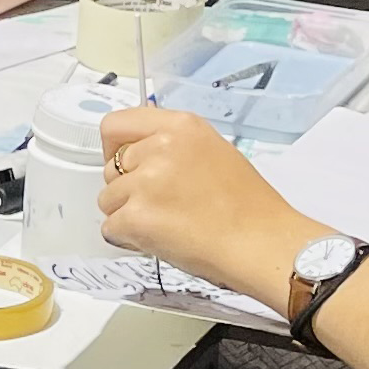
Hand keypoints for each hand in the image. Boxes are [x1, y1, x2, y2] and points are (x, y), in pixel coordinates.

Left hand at [95, 107, 317, 297]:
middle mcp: (158, 147)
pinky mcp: (135, 217)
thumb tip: (141, 155)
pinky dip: (129, 239)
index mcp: (180, 126)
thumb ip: (173, 146)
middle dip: (127, 189)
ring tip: (168, 224)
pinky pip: (110, 228)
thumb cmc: (247, 207)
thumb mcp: (213, 151)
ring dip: (128, 216)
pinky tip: (162, 240)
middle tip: (162, 205)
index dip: (115, 148)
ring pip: (108, 200)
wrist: (261, 243)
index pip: (116, 124)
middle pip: (111, 168)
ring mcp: (144, 182)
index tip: (125, 164)